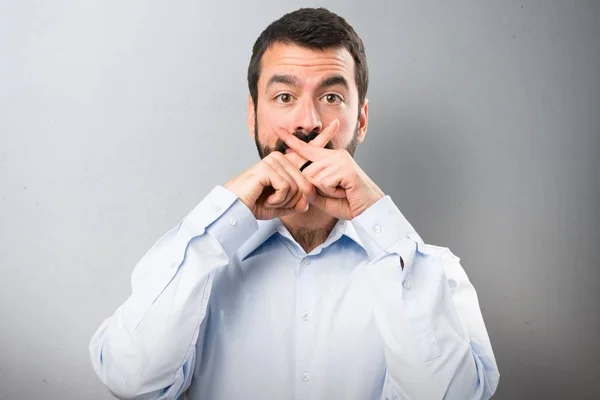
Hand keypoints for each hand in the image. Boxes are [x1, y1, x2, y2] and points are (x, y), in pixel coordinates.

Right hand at [223, 120, 338, 219]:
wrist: (236, 209)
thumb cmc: (255, 204)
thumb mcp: (282, 204)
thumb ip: (297, 201)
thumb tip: (307, 201)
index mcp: (286, 164)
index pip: (308, 150)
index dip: (323, 138)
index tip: (336, 123)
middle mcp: (281, 158)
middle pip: (306, 182)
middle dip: (294, 200)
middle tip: (275, 201)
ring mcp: (274, 160)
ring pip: (297, 187)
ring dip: (284, 200)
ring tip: (268, 198)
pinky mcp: (268, 167)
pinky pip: (286, 188)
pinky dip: (278, 199)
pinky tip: (266, 196)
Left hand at [274, 127, 384, 219]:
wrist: (370, 211)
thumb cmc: (348, 203)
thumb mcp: (323, 197)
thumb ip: (309, 191)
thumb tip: (302, 183)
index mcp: (329, 159)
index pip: (306, 148)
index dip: (290, 140)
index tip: (277, 128)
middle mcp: (335, 155)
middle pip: (306, 171)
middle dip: (316, 188)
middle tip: (336, 191)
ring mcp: (340, 160)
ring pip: (313, 177)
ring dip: (325, 191)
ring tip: (341, 191)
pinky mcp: (344, 168)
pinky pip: (323, 182)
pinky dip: (331, 192)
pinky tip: (344, 191)